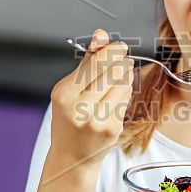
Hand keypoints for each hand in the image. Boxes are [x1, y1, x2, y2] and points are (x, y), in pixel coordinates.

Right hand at [49, 28, 133, 171]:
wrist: (72, 157)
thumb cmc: (68, 120)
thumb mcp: (68, 90)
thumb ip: (86, 62)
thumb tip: (100, 35)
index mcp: (64, 94)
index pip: (94, 63)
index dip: (111, 50)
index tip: (119, 45)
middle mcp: (80, 107)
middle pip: (111, 71)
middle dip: (121, 59)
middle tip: (124, 55)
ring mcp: (98, 119)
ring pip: (122, 84)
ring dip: (125, 74)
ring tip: (121, 72)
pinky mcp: (113, 128)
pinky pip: (126, 99)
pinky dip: (125, 90)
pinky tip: (119, 91)